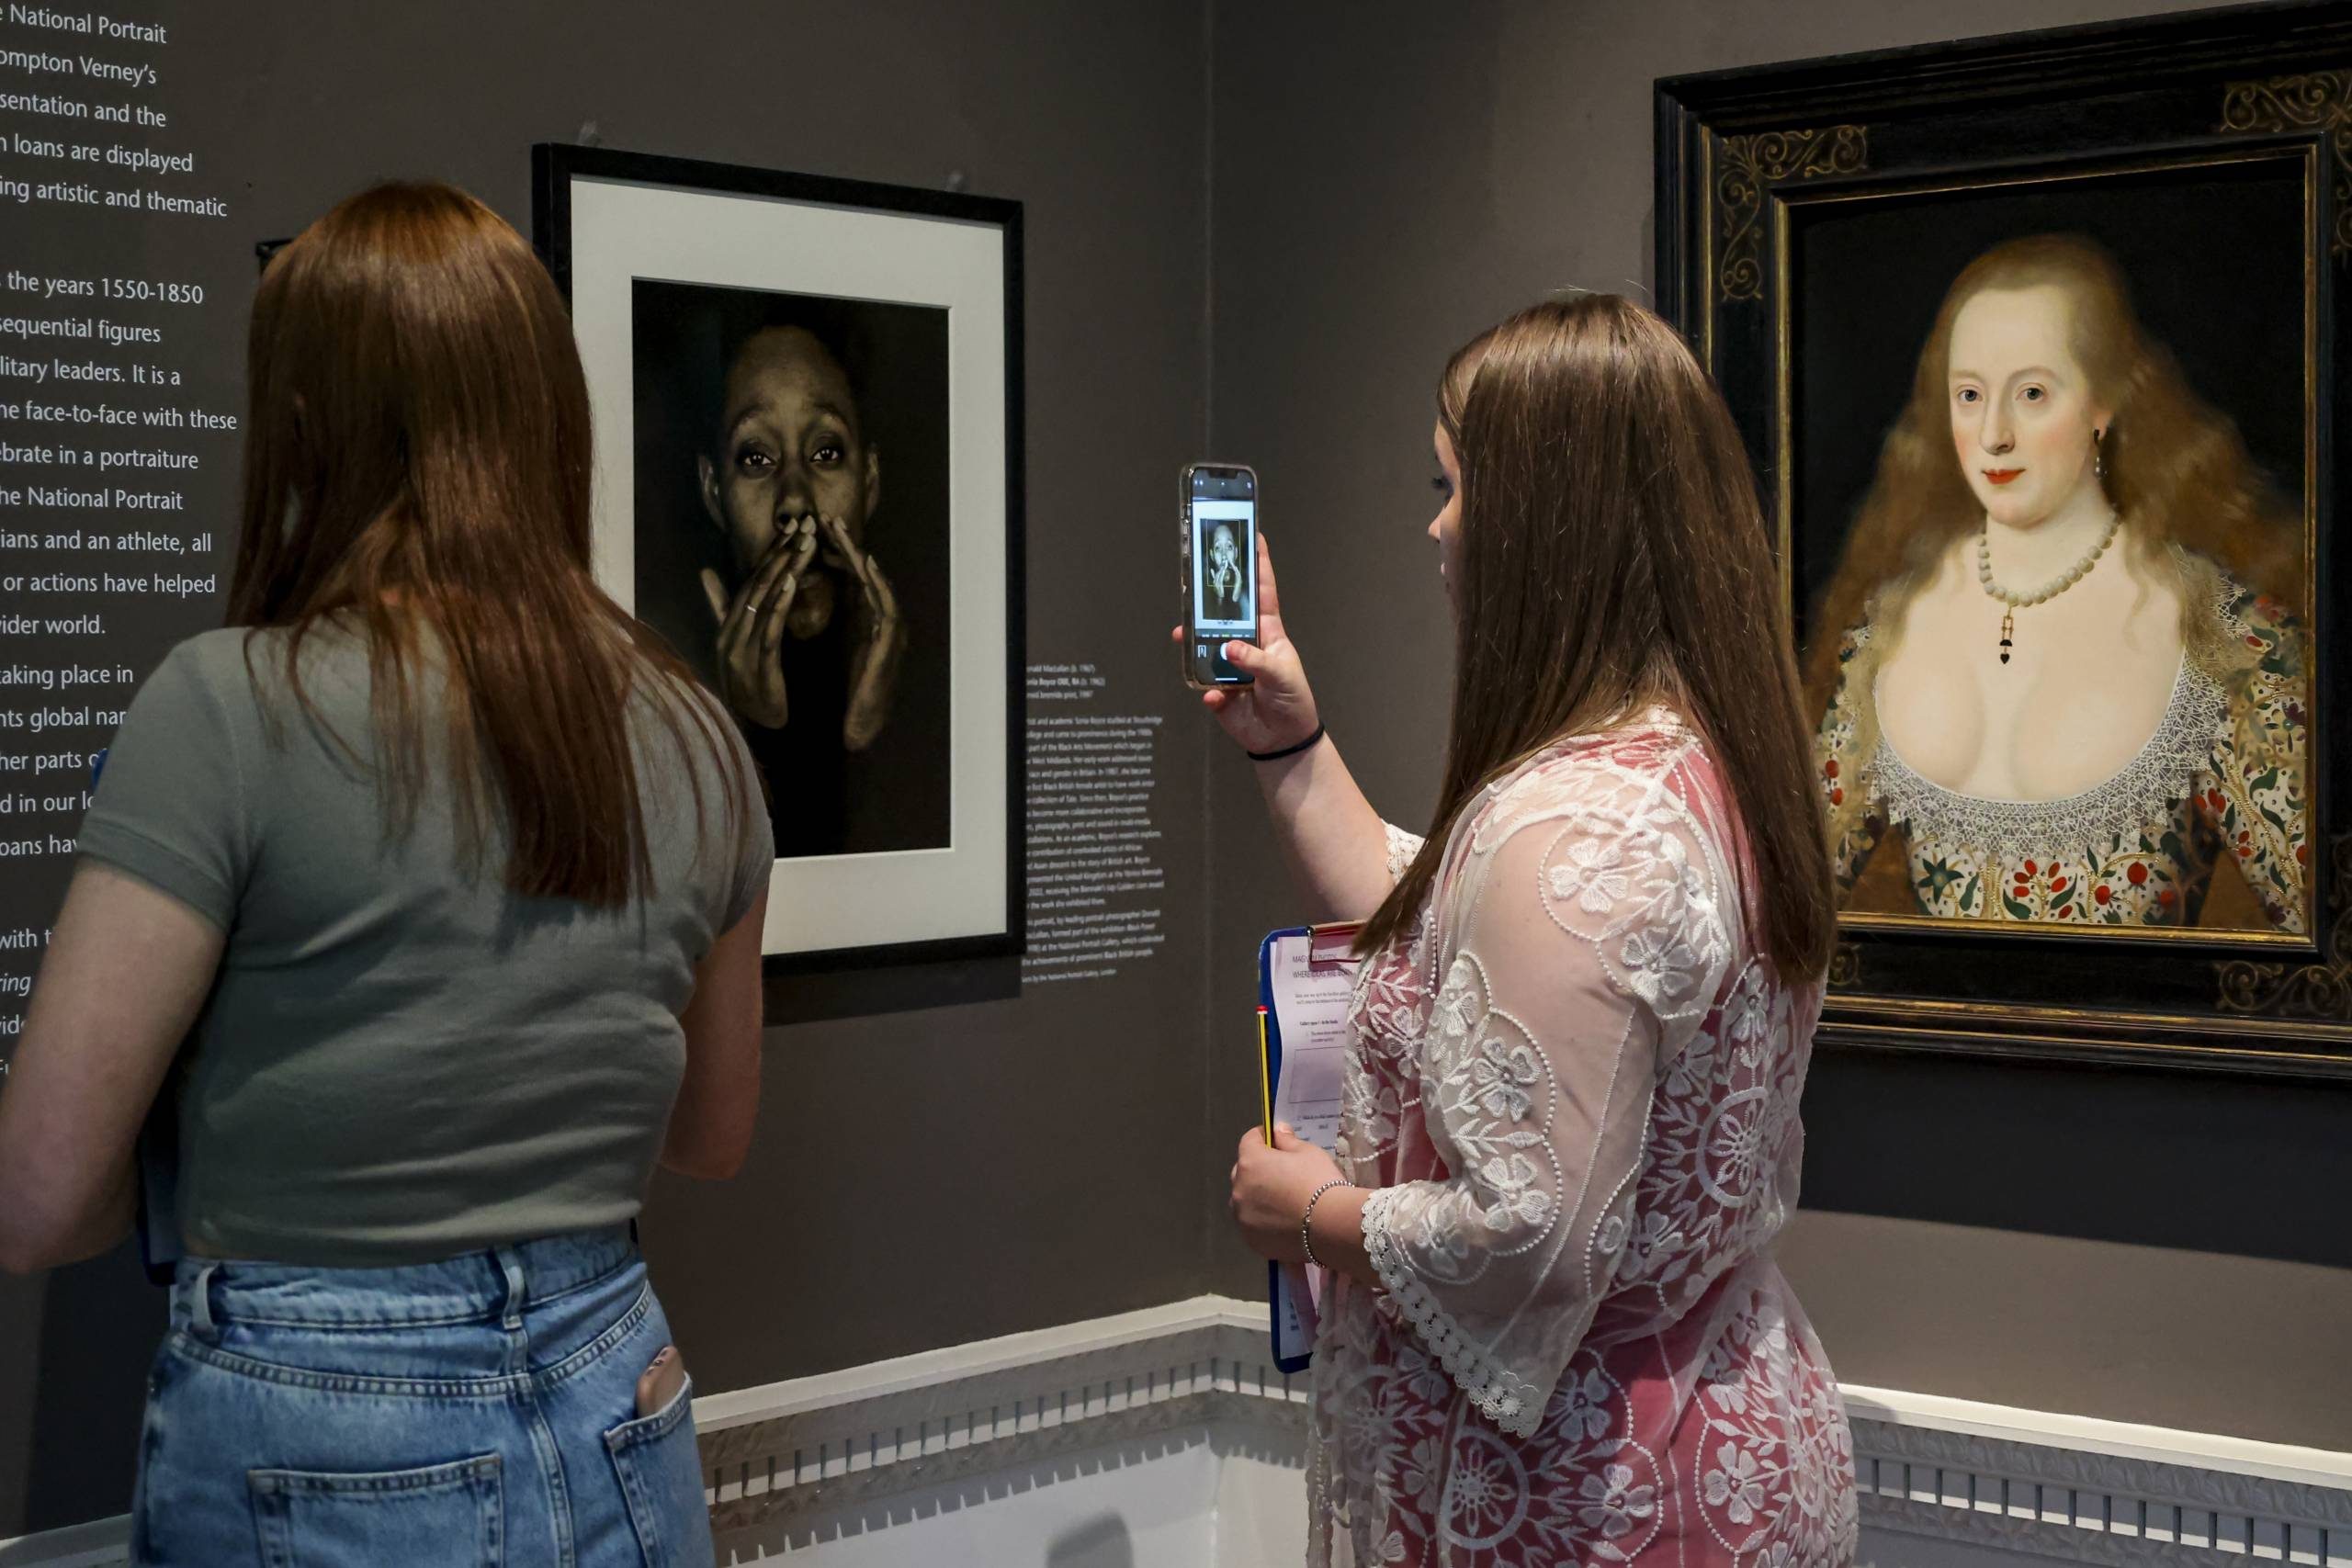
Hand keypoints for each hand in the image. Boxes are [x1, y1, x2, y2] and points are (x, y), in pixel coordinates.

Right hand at [702, 517, 819, 728]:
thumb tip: (705, 572)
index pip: (752, 580)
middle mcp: (731, 632)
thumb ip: (721, 607)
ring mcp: (741, 648)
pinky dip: (779, 603)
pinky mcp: (758, 664)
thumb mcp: (735, 644)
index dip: (772, 551)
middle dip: (782, 551)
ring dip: (785, 568)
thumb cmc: (750, 685)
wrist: (756, 729)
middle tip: (805, 522)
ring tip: (804, 542)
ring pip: (765, 600)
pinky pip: (769, 629)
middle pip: (758, 584)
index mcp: (729, 625)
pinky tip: (791, 582)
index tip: (793, 525)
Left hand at [818, 512, 903, 751]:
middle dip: (845, 545)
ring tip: (844, 534)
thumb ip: (803, 618)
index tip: (811, 528)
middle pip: (861, 573)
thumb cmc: (836, 690)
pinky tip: (867, 567)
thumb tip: (777, 594)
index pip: (845, 575)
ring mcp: (886, 630)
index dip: (831, 549)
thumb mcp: (817, 646)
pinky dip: (879, 585)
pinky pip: (886, 607)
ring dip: (860, 557)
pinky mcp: (890, 644)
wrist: (852, 727)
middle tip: (827, 518)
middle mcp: (874, 619)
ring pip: (875, 583)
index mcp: (858, 617)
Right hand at [1171, 532, 1319, 754]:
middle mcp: (1245, 643)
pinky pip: (1204, 685)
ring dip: (1192, 641)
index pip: (1261, 592)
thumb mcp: (1282, 675)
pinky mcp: (1217, 691)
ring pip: (1204, 646)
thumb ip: (1255, 661)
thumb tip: (1229, 648)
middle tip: (1192, 579)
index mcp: (1267, 632)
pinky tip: (1215, 696)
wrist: (1283, 739)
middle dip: (1208, 597)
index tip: (1253, 536)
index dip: (1258, 565)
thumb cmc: (1292, 698)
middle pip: (1222, 614)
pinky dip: (1207, 691)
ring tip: (1182, 635)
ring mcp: (1228, 666)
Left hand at [1229, 1121, 1344, 1263]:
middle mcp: (1239, 1189)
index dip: (1263, 1137)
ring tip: (1281, 1202)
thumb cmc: (1319, 1181)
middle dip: (1257, 1168)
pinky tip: (1282, 1222)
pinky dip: (1262, 1220)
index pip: (1249, 1140)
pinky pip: (1252, 1224)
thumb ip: (1287, 1140)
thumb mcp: (1308, 1152)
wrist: (1331, 1226)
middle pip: (1243, 1171)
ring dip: (1256, 1196)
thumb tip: (1278, 1131)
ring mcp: (1243, 1217)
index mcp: (1251, 1162)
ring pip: (1244, 1200)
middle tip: (1280, 1172)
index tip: (1276, 1140)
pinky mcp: (1251, 1240)